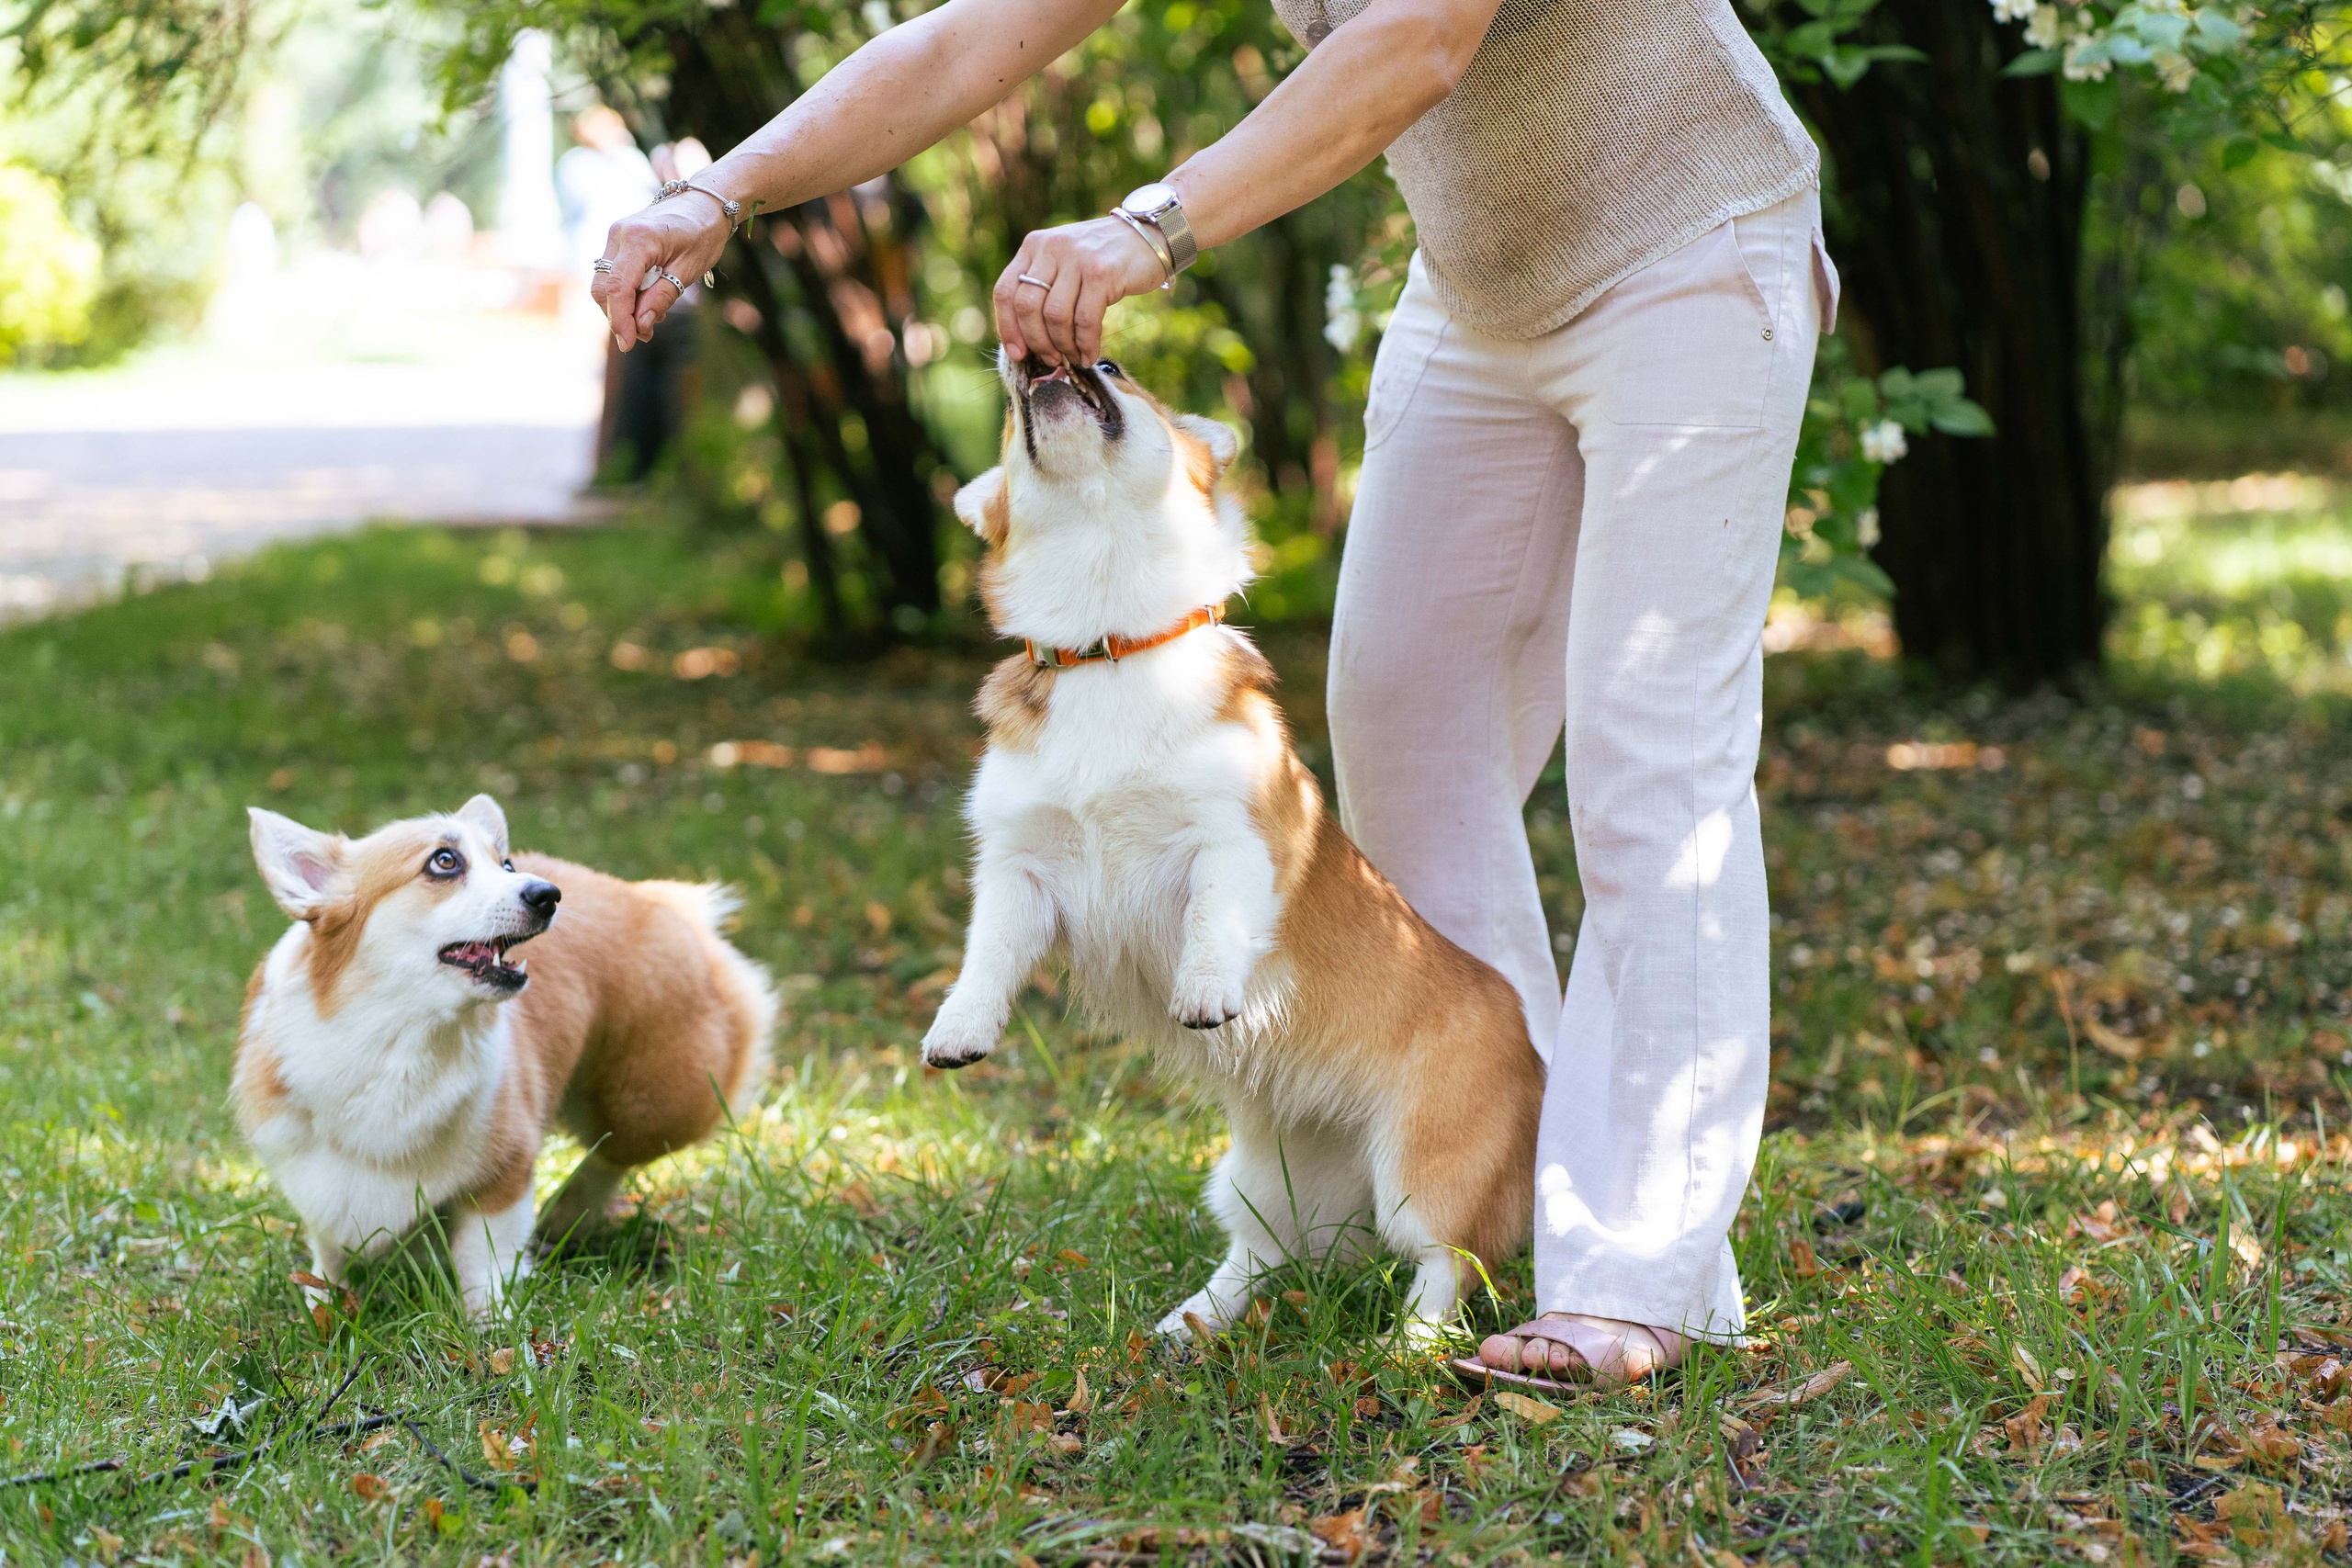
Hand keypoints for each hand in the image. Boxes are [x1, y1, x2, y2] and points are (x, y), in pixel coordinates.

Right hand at [591, 197, 733, 351]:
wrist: (704, 202)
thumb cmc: (703, 232)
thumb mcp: (689, 269)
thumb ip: (662, 296)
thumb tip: (641, 325)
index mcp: (638, 238)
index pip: (618, 287)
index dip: (620, 320)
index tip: (630, 344)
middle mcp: (619, 235)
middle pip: (604, 288)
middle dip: (619, 317)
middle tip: (645, 336)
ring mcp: (616, 237)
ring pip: (605, 283)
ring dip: (622, 308)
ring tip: (652, 319)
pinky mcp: (618, 242)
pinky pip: (613, 275)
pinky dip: (625, 294)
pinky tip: (647, 303)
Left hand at [994, 215, 1170, 364]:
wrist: (1149, 236)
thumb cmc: (1104, 259)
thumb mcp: (1065, 261)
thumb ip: (1044, 286)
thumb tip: (1027, 338)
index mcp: (1034, 245)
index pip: (1005, 291)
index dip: (1007, 328)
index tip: (1018, 353)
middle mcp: (1051, 248)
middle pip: (1027, 307)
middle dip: (1037, 341)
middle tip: (1051, 359)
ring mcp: (1076, 258)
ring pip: (1055, 316)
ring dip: (1063, 345)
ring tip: (1073, 356)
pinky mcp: (1101, 272)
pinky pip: (1085, 320)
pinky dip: (1085, 344)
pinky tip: (1089, 354)